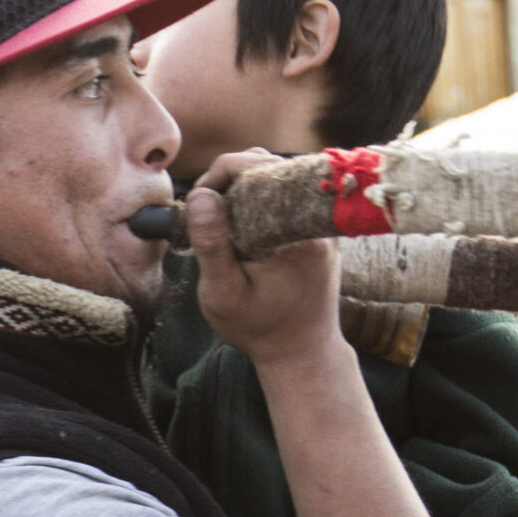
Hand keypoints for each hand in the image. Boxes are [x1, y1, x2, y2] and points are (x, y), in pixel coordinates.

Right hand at [188, 150, 342, 365]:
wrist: (301, 351)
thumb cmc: (259, 328)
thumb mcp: (223, 294)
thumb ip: (212, 245)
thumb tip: (202, 196)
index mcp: (293, 230)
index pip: (255, 168)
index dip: (220, 175)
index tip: (199, 203)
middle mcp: (313, 218)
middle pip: (267, 165)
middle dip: (229, 178)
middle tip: (204, 210)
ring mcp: (319, 221)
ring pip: (276, 176)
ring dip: (243, 187)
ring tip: (220, 216)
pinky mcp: (317, 228)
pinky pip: (286, 194)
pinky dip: (259, 198)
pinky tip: (241, 222)